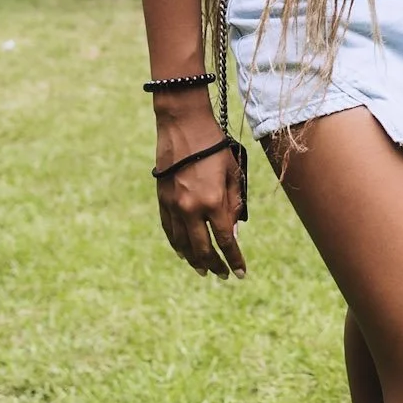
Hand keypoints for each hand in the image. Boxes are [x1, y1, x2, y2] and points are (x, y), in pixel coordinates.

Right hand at [153, 98, 246, 279]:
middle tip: (222, 275)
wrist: (183, 127)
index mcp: (214, 202)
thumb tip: (232, 231)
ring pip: (183, 244)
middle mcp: (192, 209)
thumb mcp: (233, 173)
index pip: (226, 241)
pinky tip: (183, 252)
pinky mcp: (162, 201)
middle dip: (215, 265)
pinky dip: (177, 245)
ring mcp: (174, 206)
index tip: (241, 273)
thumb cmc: (215, 147)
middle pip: (203, 249)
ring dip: (194, 260)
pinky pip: (170, 231)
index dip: (234, 259)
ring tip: (203, 269)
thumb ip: (233, 204)